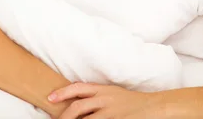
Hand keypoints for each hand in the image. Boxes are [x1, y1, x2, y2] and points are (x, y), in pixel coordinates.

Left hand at [48, 82, 162, 118]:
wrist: (153, 107)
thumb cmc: (130, 101)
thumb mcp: (112, 93)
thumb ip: (96, 95)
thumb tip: (75, 100)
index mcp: (102, 89)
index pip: (78, 87)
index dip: (62, 92)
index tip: (50, 98)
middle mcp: (105, 99)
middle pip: (78, 106)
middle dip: (64, 116)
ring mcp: (111, 112)